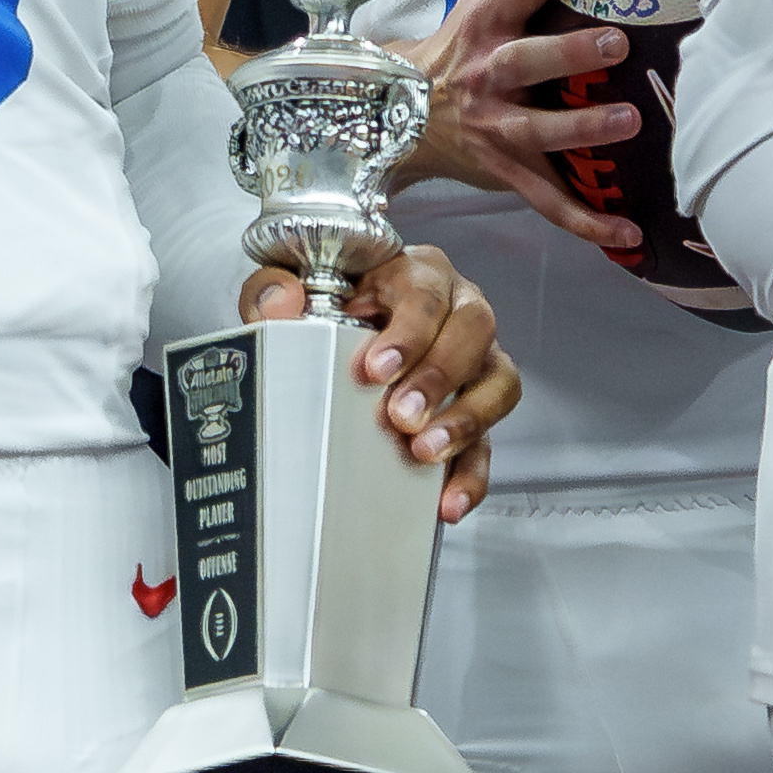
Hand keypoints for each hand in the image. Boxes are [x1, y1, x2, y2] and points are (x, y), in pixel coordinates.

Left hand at [238, 244, 518, 520]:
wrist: (333, 337)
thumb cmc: (327, 304)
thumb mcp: (293, 289)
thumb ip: (274, 288)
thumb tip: (281, 301)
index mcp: (416, 273)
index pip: (426, 293)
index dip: (408, 332)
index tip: (376, 369)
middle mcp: (458, 309)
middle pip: (474, 332)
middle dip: (438, 377)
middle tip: (401, 415)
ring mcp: (476, 360)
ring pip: (498, 382)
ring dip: (466, 421)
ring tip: (424, 451)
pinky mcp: (476, 410)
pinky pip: (490, 441)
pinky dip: (472, 473)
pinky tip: (447, 500)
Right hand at [395, 0, 648, 257]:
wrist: (401, 115)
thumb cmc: (461, 42)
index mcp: (486, 23)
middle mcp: (489, 74)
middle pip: (527, 62)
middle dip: (570, 53)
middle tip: (617, 43)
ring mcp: (496, 128)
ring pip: (538, 133)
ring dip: (583, 130)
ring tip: (629, 120)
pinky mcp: (507, 173)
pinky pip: (547, 201)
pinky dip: (586, 221)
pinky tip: (628, 231)